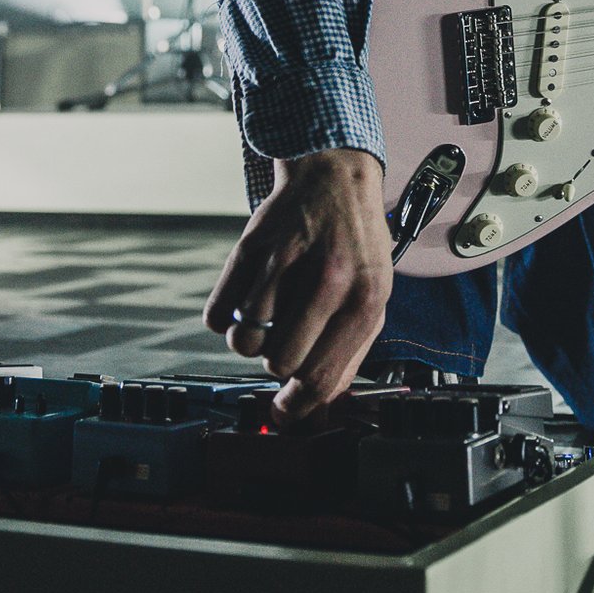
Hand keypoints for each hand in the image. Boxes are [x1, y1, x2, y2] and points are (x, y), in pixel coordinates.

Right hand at [203, 147, 393, 422]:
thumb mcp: (374, 296)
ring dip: (251, 342)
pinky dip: (227, 319)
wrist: (334, 179)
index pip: (324, 376)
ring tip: (269, 320)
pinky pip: (219, 313)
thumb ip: (350, 355)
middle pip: (279, 363)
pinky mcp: (250, 247)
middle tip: (287, 344)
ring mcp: (286, 261)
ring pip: (245, 340)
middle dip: (278, 366)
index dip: (299, 406)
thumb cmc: (355, 245)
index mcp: (366, 298)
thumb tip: (317, 410)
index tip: (285, 413)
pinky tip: (248, 303)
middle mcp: (329, 279)